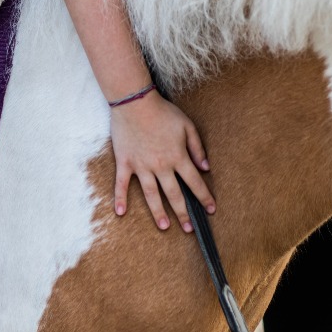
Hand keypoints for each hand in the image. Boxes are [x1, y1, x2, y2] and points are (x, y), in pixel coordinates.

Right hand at [110, 94, 213, 231]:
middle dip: (184, 213)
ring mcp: (141, 166)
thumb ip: (197, 147)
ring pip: (151, 195)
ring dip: (158, 212)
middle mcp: (161, 166)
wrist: (135, 102)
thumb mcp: (187, 126)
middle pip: (174, 195)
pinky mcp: (125, 163)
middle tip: (189, 229)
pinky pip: (122, 184)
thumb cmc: (163, 112)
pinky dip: (120, 198)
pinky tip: (120, 213)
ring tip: (165, 226)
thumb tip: (206, 167)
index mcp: (178, 157)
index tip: (211, 209)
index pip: (194, 182)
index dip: (204, 197)